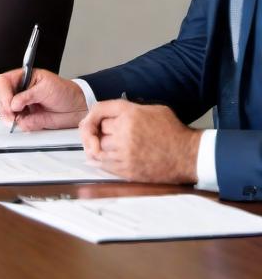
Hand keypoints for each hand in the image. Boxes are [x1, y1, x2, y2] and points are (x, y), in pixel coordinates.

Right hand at [0, 68, 89, 130]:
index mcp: (24, 78)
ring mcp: (22, 105)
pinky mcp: (27, 118)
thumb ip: (28, 95)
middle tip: (13, 115)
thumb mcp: (46, 88)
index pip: (4, 81)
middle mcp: (20, 91)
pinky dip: (17, 125)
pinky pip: (16, 122)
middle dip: (4, 107)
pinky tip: (23, 123)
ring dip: (9, 117)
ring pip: (5, 110)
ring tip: (18, 120)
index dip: (3, 92)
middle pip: (1, 97)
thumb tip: (13, 104)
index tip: (10, 104)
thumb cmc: (65, 92)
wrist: (78, 107)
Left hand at [80, 101, 200, 183]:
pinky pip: (104, 164)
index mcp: (130, 113)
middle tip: (105, 136)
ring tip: (102, 147)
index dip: (92, 116)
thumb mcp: (152, 109)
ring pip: (98, 148)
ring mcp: (125, 152)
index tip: (90, 122)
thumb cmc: (173, 131)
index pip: (98, 110)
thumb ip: (129, 109)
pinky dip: (100, 161)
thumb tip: (109, 114)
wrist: (189, 156)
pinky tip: (100, 159)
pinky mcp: (128, 169)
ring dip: (100, 148)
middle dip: (101, 132)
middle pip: (98, 130)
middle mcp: (124, 131)